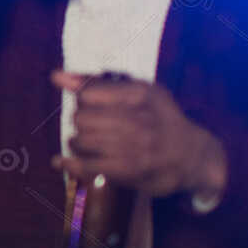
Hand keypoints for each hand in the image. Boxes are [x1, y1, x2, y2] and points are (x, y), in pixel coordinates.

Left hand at [50, 71, 226, 198]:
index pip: (88, 93)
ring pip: (81, 140)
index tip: (91, 105)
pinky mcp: (128, 171)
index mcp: (140, 94)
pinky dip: (69, 164)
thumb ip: (96, 81)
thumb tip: (56, 76)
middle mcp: (137, 119)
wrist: (192, 155)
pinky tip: (60, 162)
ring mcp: (133, 147)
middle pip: (81, 117)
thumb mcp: (139, 91)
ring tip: (85, 142)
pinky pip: (86, 166)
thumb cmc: (160, 117)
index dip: (83, 99)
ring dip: (76, 141)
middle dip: (79, 121)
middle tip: (88, 125)